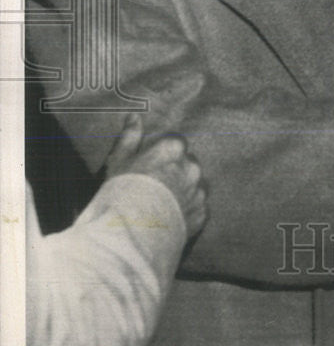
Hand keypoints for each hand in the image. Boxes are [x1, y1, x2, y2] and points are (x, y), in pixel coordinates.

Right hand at [104, 113, 207, 238]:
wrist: (131, 230)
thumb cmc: (121, 190)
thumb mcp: (119, 159)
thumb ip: (129, 136)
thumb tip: (134, 116)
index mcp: (174, 148)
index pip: (175, 144)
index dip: (161, 156)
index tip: (149, 169)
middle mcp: (192, 166)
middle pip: (187, 164)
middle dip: (175, 173)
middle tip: (154, 189)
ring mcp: (199, 190)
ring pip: (195, 186)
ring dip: (184, 192)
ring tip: (161, 206)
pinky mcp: (203, 213)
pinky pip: (198, 208)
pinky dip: (187, 212)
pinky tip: (170, 220)